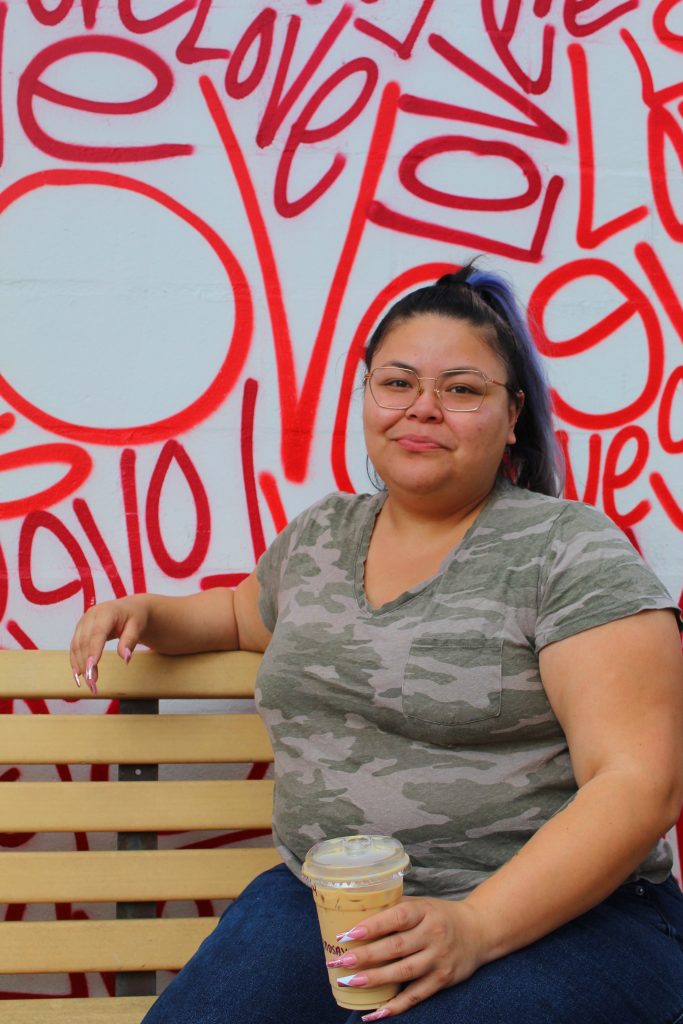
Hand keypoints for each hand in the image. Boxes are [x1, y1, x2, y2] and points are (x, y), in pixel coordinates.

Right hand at [70, 596, 148, 693]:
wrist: (129, 608)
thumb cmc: (135, 617)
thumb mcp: (138, 626)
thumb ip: (130, 641)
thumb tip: (126, 658)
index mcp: (106, 612)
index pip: (97, 633)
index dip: (93, 650)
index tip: (91, 667)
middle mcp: (90, 616)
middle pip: (84, 642)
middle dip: (86, 664)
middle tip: (92, 684)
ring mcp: (83, 623)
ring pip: (76, 646)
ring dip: (80, 666)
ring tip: (88, 684)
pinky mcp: (80, 631)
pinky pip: (74, 648)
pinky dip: (75, 662)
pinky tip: (79, 676)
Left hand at [326, 896, 486, 1019]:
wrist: (479, 931)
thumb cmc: (440, 915)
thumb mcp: (422, 905)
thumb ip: (395, 908)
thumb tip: (357, 914)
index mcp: (425, 911)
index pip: (396, 917)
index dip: (372, 926)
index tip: (347, 934)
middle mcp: (433, 934)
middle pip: (396, 947)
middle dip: (365, 956)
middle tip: (339, 962)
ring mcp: (438, 959)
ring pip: (403, 972)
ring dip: (375, 979)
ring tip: (350, 982)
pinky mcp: (442, 980)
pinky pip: (415, 995)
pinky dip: (395, 1006)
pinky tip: (375, 1013)